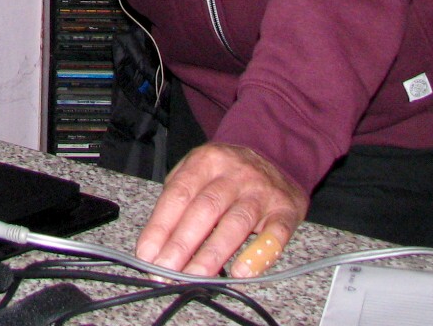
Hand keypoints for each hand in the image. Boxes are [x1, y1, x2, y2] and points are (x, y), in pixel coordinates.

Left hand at [134, 142, 307, 276]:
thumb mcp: (196, 169)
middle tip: (165, 271)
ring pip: (235, 224)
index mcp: (206, 162)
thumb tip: (155, 242)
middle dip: (182, 244)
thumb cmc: (226, 172)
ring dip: (212, 254)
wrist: (275, 154)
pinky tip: (242, 272)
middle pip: (204, 210)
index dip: (160, 227)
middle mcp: (234, 174)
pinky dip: (259, 254)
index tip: (147, 256)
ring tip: (194, 277)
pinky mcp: (286, 209)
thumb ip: (177, 198)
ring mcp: (261, 192)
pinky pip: (275, 234)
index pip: (178, 196)